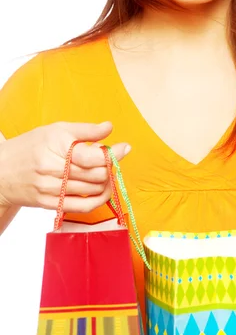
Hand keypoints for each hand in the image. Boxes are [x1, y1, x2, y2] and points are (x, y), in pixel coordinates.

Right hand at [0, 121, 130, 212]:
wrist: (1, 170)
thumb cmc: (31, 146)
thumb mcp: (56, 130)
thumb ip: (85, 130)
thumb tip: (109, 127)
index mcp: (55, 146)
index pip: (90, 156)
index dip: (112, 153)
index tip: (125, 147)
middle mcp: (52, 169)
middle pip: (94, 174)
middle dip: (110, 167)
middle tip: (114, 159)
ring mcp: (51, 190)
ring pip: (91, 190)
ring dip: (106, 181)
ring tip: (108, 171)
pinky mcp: (50, 204)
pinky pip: (82, 207)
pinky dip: (98, 200)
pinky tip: (103, 190)